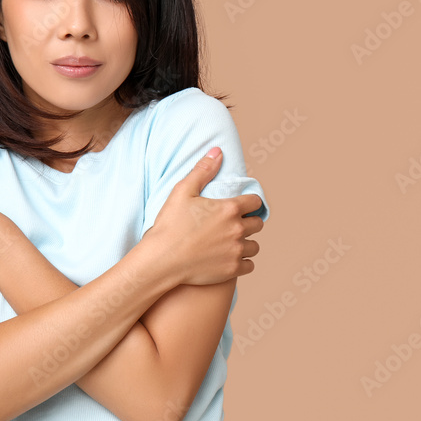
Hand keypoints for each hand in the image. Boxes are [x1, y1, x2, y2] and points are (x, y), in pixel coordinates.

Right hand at [144, 147, 263, 287]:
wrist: (162, 259)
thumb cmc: (170, 224)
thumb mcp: (182, 191)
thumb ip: (203, 171)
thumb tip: (217, 151)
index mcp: (230, 209)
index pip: (256, 202)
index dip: (250, 203)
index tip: (244, 207)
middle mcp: (238, 229)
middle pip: (258, 224)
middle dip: (249, 222)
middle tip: (235, 225)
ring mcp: (236, 251)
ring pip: (255, 246)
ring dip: (247, 243)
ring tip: (233, 243)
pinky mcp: (232, 269)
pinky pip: (250, 265)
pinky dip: (243, 262)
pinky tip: (231, 258)